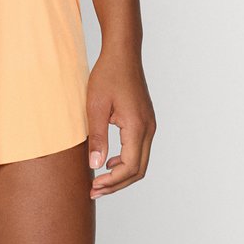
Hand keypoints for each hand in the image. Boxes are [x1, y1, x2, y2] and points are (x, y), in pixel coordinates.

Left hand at [85, 44, 155, 198]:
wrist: (122, 53)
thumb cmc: (107, 75)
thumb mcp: (96, 106)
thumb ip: (97, 137)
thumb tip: (95, 167)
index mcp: (137, 127)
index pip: (129, 168)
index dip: (111, 182)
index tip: (93, 187)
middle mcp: (148, 129)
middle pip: (138, 170)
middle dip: (117, 184)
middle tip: (94, 191)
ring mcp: (149, 124)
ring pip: (140, 161)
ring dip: (121, 174)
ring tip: (99, 180)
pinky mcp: (145, 120)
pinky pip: (139, 149)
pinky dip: (126, 161)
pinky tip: (108, 160)